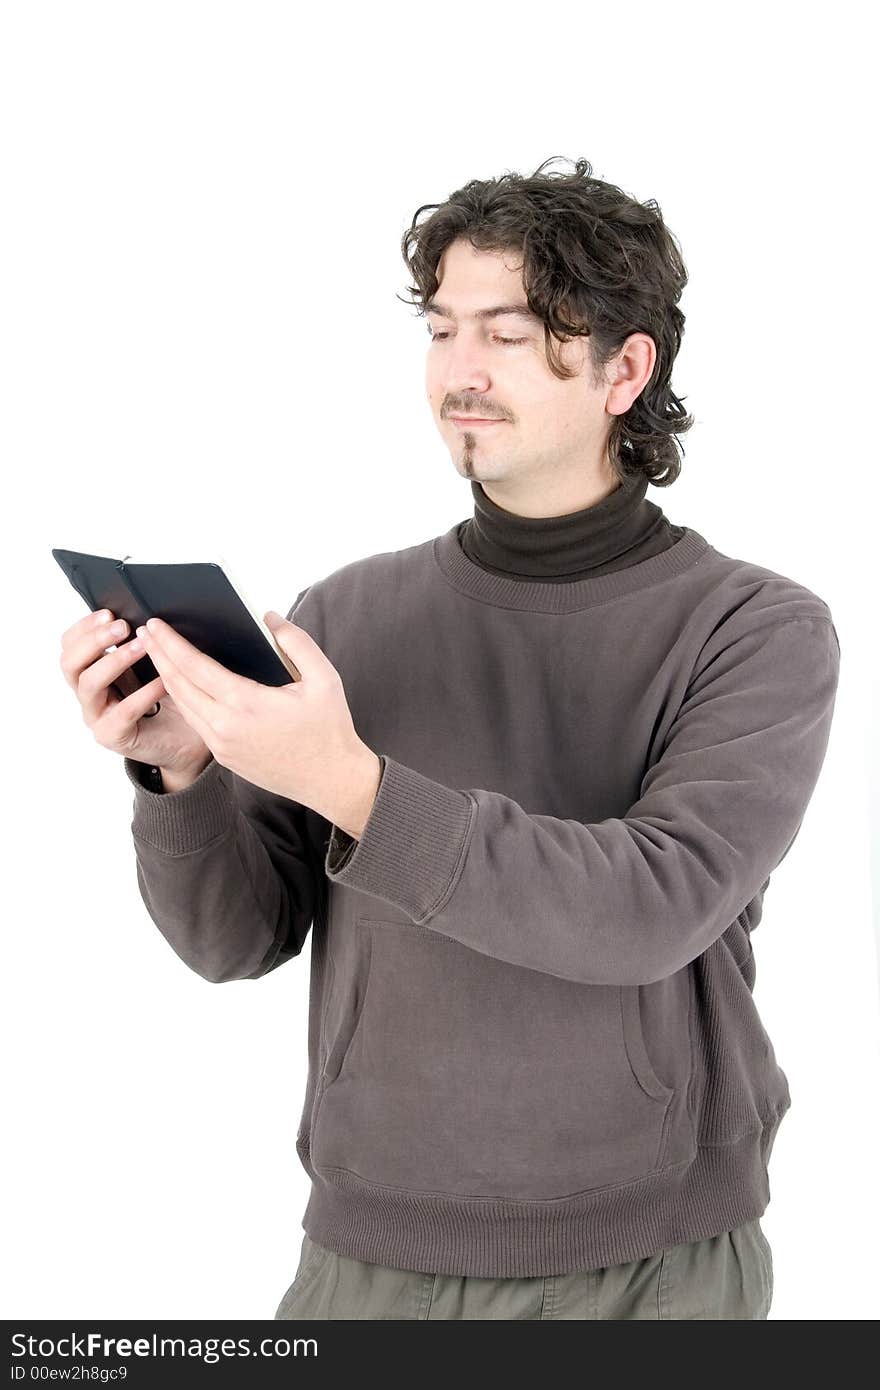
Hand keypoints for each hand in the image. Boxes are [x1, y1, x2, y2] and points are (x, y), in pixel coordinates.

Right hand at [59, 608, 212, 774]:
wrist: (184, 741)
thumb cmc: (166, 701)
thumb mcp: (146, 667)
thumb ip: (135, 646)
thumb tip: (143, 616)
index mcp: (91, 673)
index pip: (70, 647)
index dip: (84, 628)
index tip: (108, 613)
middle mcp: (88, 695)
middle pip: (70, 664)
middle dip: (94, 641)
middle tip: (123, 626)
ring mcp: (97, 717)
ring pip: (90, 685)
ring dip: (115, 660)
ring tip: (142, 646)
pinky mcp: (113, 736)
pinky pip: (124, 711)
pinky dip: (144, 692)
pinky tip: (163, 681)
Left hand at [134, 611, 381, 833]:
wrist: (331, 781)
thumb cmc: (329, 729)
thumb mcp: (324, 679)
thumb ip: (296, 642)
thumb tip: (269, 618)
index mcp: (246, 703)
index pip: (194, 666)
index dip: (171, 643)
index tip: (156, 624)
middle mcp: (225, 726)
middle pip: (178, 685)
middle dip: (158, 655)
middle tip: (144, 632)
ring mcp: (222, 745)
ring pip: (183, 705)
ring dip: (166, 677)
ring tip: (156, 654)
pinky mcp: (225, 757)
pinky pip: (195, 722)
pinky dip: (182, 699)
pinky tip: (180, 685)